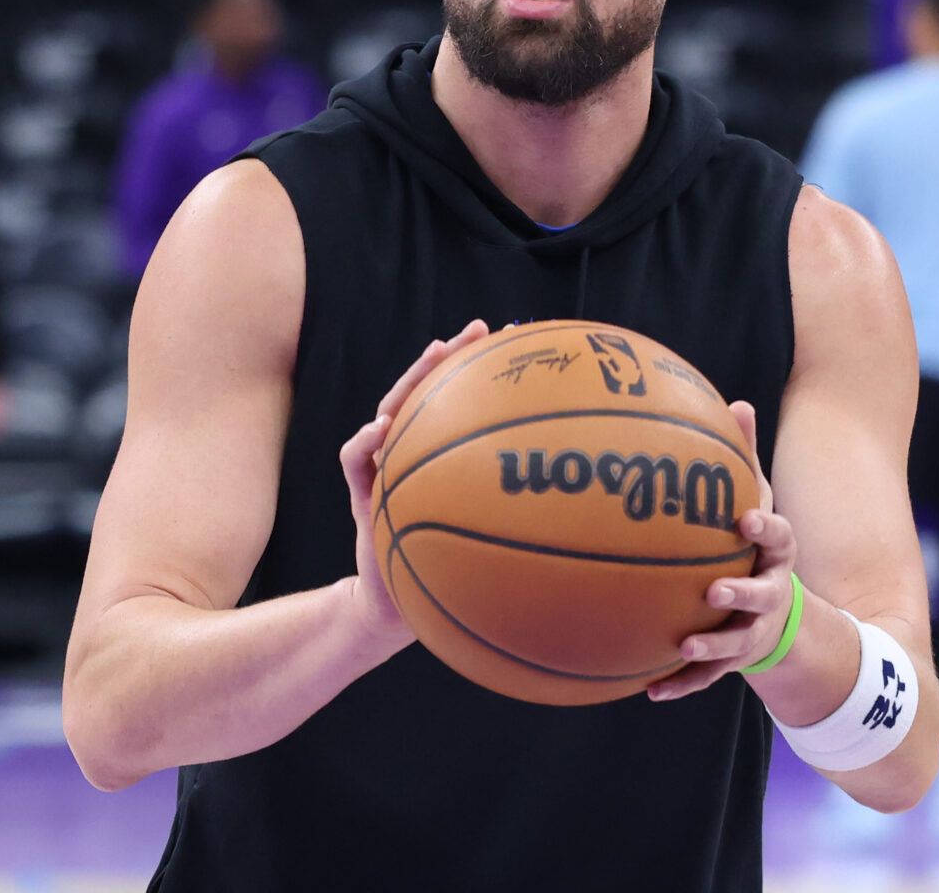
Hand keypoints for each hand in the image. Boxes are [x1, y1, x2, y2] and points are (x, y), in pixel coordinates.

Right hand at [339, 318, 490, 650]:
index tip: (516, 341)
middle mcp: (415, 457)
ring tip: (431, 357)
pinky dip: (364, 443)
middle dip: (448, 359)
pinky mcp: (362, 493)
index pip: (459, 406)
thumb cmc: (453, 576)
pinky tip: (381, 431)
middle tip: (473, 332)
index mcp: (445, 462)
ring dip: (409, 383)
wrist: (402, 607)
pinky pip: (354, 461)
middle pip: (426, 396)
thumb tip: (584, 506)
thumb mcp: (490, 547)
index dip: (482, 374)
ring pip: (389, 413)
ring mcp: (385, 471)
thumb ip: (518, 522)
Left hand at [648, 400, 801, 701]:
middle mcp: (769, 595)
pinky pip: (704, 677)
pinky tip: (649, 691)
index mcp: (774, 555)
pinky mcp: (731, 661)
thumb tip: (738, 402)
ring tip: (686, 643)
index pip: (780, 539)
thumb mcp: (755, 503)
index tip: (747, 519)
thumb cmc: (753, 546)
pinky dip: (679, 684)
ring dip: (713, 644)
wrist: (779, 616)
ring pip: (736, 642)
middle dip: (743, 593)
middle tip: (717, 588)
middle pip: (763, 596)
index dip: (766, 529)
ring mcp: (751, 631)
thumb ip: (744, 459)